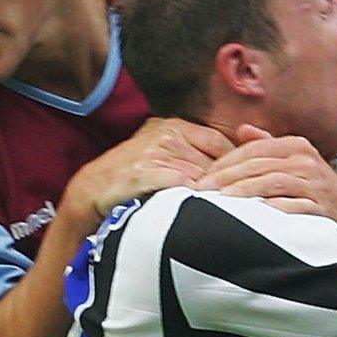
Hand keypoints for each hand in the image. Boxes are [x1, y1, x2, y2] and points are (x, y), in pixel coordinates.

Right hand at [63, 116, 232, 221]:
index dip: (234, 162)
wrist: (93, 189)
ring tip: (220, 209)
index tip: (243, 178)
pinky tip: (198, 210)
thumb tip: (234, 160)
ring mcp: (155, 153)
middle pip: (213, 162)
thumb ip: (193, 150)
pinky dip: (193, 199)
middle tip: (234, 199)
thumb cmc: (134, 173)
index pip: (219, 141)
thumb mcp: (162, 150)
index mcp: (173, 126)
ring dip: (211, 194)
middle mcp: (166, 135)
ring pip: (201, 176)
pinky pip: (183, 187)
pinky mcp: (145, 172)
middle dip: (223, 183)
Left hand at [196, 124, 336, 220]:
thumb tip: (242, 130)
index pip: (254, 149)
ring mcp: (314, 183)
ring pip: (273, 182)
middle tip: (204, 189)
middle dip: (227, 177)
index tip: (205, 175)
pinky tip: (255, 212)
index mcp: (296, 145)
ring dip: (245, 191)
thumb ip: (267, 144)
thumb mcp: (294, 157)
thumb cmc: (315, 182)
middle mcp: (305, 161)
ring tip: (222, 199)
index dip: (226, 161)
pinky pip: (294, 206)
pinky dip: (274, 208)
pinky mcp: (321, 205)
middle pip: (259, 166)